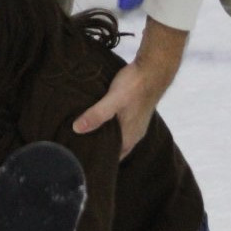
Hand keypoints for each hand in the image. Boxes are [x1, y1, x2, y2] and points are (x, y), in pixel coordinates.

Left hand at [73, 17, 187, 157]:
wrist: (154, 68)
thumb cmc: (136, 85)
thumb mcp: (113, 100)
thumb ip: (97, 115)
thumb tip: (76, 129)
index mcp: (129, 137)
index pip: (113, 159)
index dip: (99, 162)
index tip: (80, 162)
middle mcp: (134, 134)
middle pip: (115, 149)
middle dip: (99, 150)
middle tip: (77, 149)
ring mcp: (136, 123)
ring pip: (117, 137)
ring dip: (104, 137)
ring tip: (83, 136)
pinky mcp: (135, 112)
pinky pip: (120, 126)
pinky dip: (109, 126)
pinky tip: (98, 120)